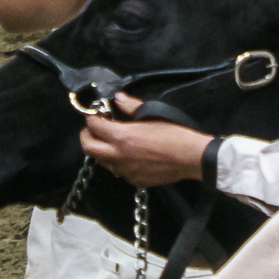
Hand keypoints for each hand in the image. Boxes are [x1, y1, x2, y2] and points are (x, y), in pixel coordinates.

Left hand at [80, 94, 212, 185]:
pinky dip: (119, 163)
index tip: (94, 115)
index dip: (91, 119)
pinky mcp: (135, 180)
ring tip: (110, 143)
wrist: (191, 157)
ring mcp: (125, 170)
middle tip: (92, 130)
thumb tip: (119, 98)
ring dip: (102, 151)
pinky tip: (129, 156)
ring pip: (102, 161)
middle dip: (86, 136)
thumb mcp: (152, 115)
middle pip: (88, 148)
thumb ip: (131, 106)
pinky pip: (119, 171)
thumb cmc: (175, 134)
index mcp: (122, 137)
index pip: (94, 126)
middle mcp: (118, 155)